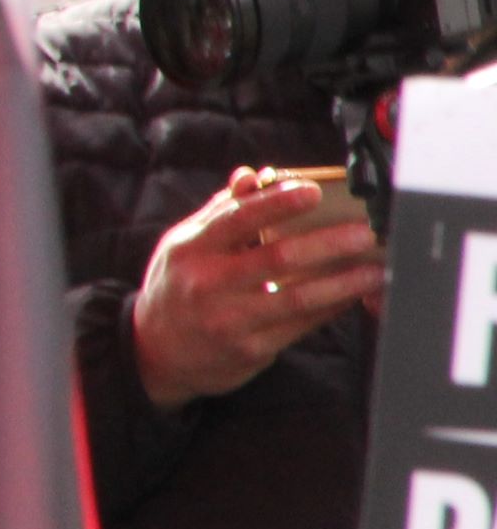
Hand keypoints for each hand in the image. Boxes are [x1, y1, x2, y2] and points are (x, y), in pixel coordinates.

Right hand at [130, 167, 382, 408]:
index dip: (276, 203)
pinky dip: (331, 307)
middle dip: (328, 243)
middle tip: (364, 231)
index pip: (237, 219)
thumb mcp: (184, 245)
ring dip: (343, 281)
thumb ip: (221, 212)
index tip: (313, 191)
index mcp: (192, 249)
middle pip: (277, 258)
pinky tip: (352, 294)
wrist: (154, 352)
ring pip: (298, 297)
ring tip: (374, 268)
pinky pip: (301, 325)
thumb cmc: (177, 288)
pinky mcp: (251, 349)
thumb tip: (251, 176)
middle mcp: (209, 284)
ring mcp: (230, 319)